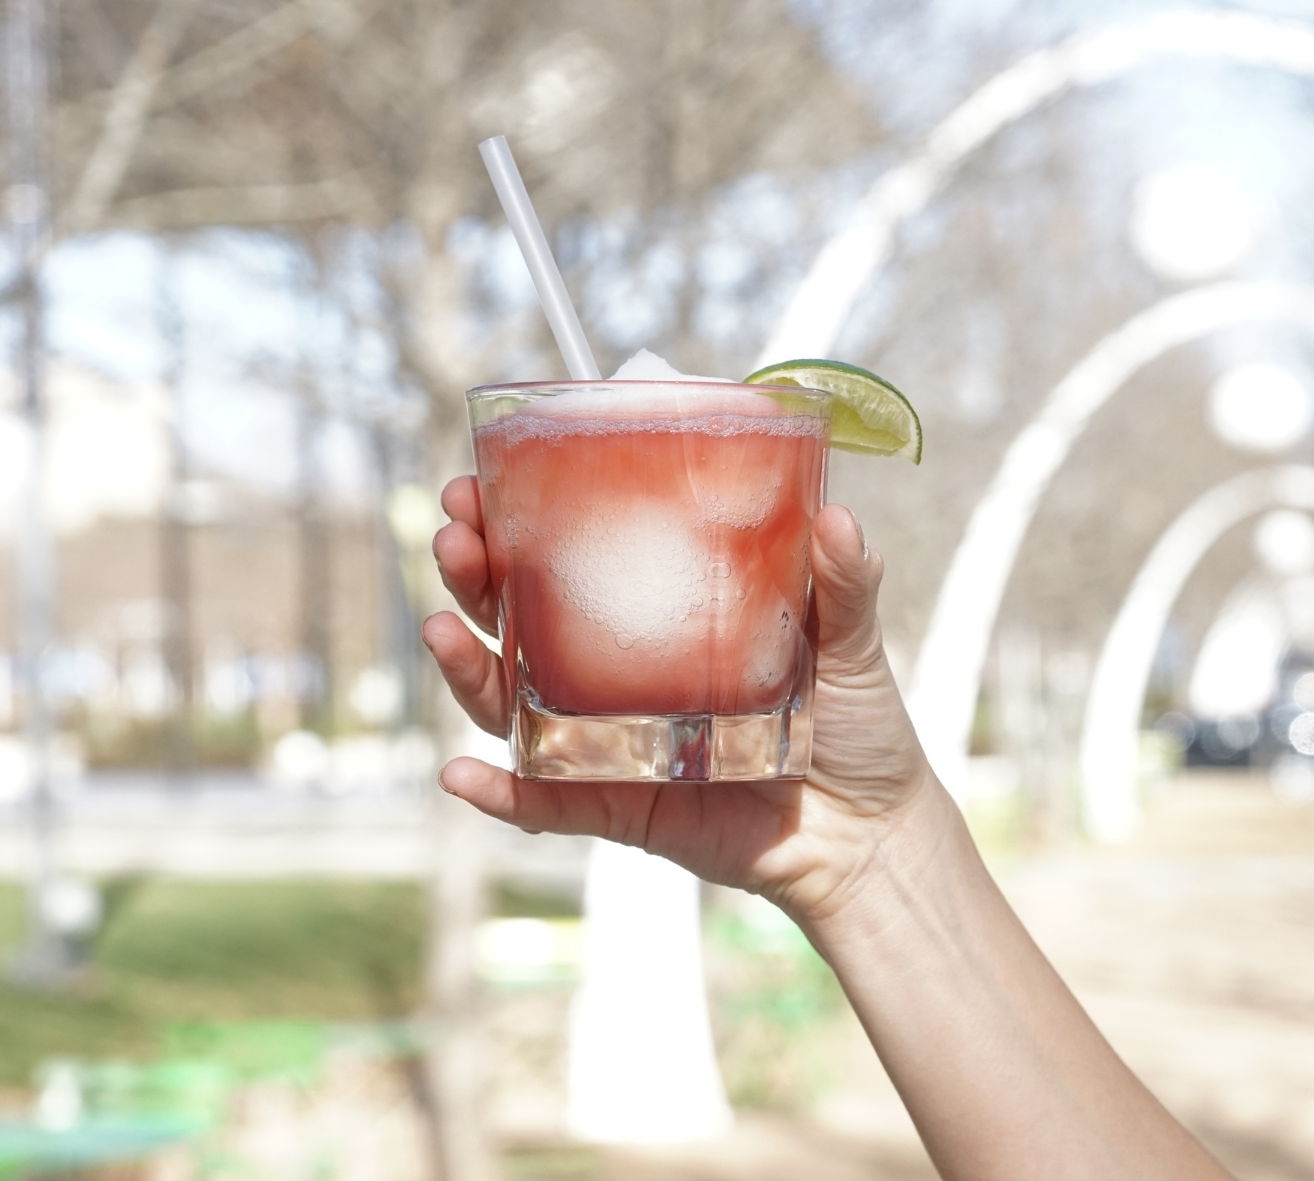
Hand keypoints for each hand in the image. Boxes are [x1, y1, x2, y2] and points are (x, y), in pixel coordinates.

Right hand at [422, 476, 948, 923]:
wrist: (873, 833)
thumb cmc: (856, 726)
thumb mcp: (851, 640)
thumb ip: (843, 581)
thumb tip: (835, 516)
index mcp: (657, 619)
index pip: (571, 561)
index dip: (517, 521)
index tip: (485, 480)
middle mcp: (618, 676)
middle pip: (519, 621)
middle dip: (474, 576)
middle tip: (455, 534)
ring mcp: (611, 742)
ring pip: (512, 705)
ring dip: (466, 669)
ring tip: (440, 627)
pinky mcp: (620, 807)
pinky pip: (546, 804)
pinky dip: (500, 796)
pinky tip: (459, 775)